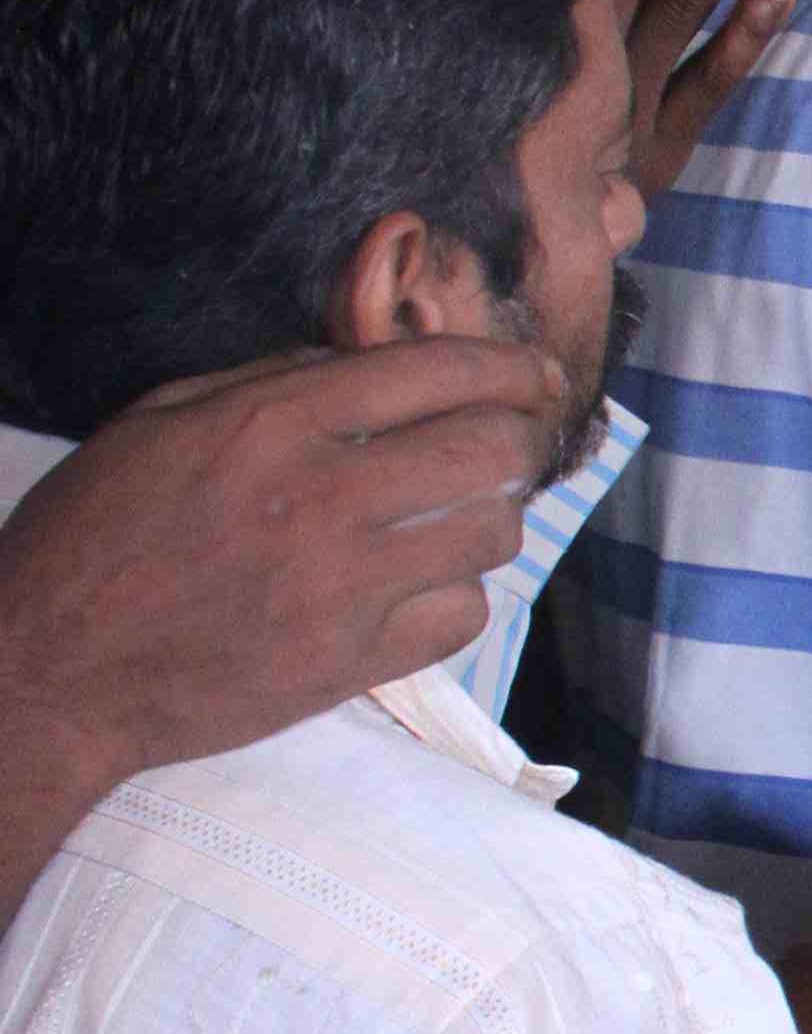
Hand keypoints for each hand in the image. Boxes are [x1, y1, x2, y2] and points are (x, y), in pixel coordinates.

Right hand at [0, 341, 558, 857]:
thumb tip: (362, 360)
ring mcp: (344, 586)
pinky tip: (426, 585)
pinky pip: (463, 617)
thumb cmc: (92, 538)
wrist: (53, 672)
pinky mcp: (352, 662)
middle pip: (488, 448)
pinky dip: (459, 595)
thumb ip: (266, 381)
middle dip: (521, 435)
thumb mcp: (157, 421)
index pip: (434, 370)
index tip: (536, 372)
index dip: (507, 364)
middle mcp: (323, 497)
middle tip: (516, 440)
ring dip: (490, 516)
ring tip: (461, 514)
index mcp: (272, 423)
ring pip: (490, 534)